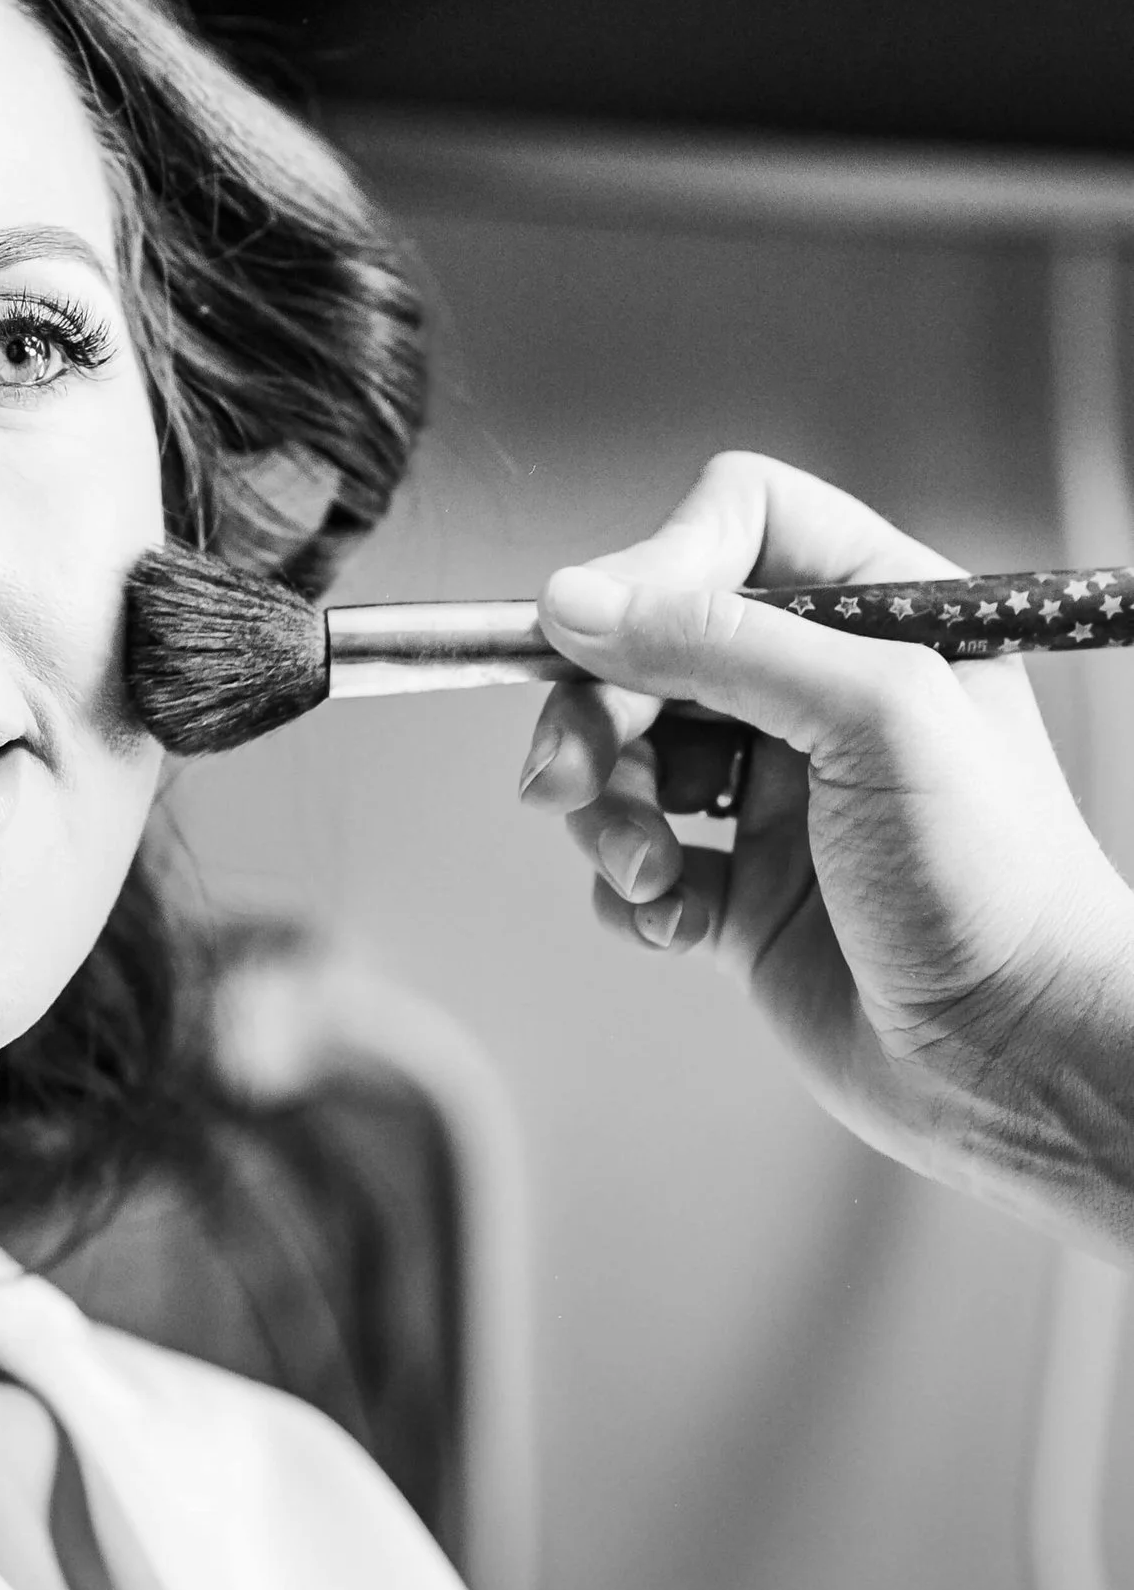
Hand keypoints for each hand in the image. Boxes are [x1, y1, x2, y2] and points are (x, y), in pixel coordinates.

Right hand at [518, 451, 1133, 1246]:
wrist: (1019, 1063)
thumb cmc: (994, 885)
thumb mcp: (873, 717)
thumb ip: (721, 642)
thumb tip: (575, 601)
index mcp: (879, 619)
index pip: (736, 526)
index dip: (656, 569)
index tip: (597, 637)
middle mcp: (821, 696)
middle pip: (650, 644)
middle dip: (595, 710)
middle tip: (570, 777)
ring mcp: (777, 797)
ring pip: (625, 757)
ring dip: (609, 814)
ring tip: (650, 870)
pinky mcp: (741, 893)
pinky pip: (633, 865)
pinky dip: (630, 894)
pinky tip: (680, 925)